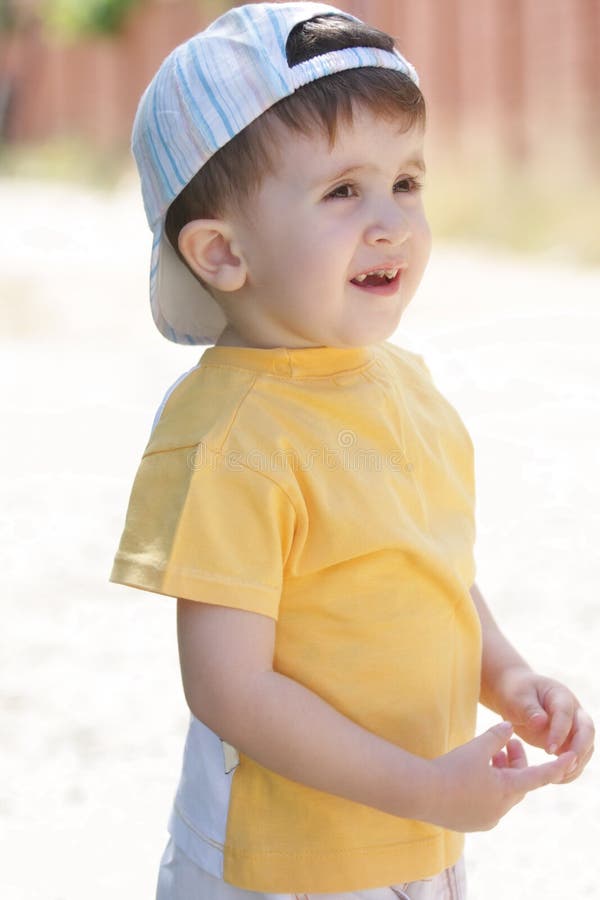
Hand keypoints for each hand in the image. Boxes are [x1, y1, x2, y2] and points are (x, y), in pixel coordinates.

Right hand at [426, 721, 575, 831]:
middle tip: (506, 742)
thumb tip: (509, 727)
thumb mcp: (477, 748)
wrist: (421, 793)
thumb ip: (496, 737)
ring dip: (500, 774)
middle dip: (515, 762)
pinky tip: (473, 772)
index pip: (538, 777)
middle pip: (518, 784)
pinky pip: (488, 803)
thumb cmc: (452, 768)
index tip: (571, 760)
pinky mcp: (472, 822)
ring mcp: (486, 819)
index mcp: (506, 791)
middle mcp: (500, 809)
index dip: (555, 768)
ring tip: (487, 755)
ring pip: (503, 794)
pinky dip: (488, 786)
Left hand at [489, 667, 594, 781]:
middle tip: (565, 766)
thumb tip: (542, 722)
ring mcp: (574, 727)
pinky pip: (576, 758)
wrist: (514, 697)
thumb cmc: (515, 694)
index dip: (560, 733)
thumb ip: (528, 709)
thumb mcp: (516, 698)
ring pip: (587, 747)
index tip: (548, 750)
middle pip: (587, 730)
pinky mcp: (569, 742)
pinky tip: (557, 779)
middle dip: (580, 749)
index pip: (566, 715)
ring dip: (577, 763)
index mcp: (560, 696)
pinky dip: (571, 770)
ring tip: (558, 777)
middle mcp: (573, 711)